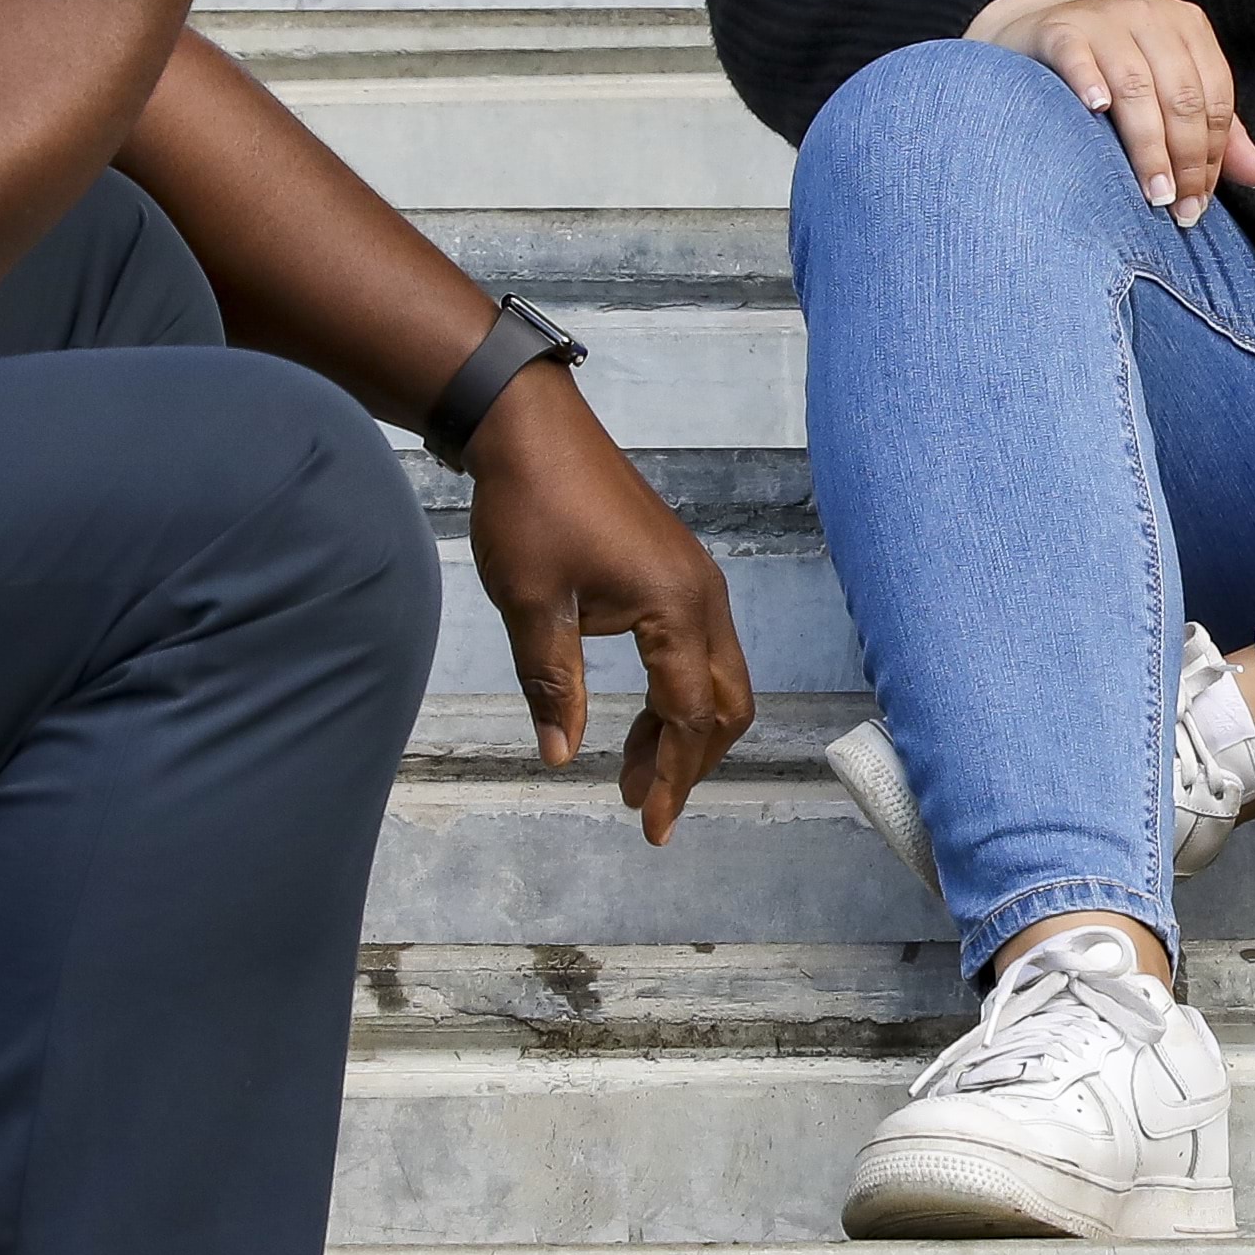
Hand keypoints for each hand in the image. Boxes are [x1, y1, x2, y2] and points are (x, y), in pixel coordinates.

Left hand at [457, 364, 755, 841]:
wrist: (529, 426)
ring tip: (633, 774)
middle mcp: (704, 596)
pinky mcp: (677, 569)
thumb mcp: (533, 606)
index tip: (651, 828)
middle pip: (726, 703)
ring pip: (715, 676)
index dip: (675, 778)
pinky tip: (640, 713)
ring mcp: (695, 579)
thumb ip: (552, 686)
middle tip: (647, 807)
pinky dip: (677, 691)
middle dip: (694, 761)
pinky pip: (698, 647)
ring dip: (683, 729)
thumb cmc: (530, 509)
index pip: (690, 716)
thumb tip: (562, 756)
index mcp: (677, 608)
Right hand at [970, 0, 1254, 223]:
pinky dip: (1089, 83)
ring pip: (1137, 86)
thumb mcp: (1169, 91)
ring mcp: (1105, 19)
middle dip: (1185, 160)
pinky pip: (1079, 57)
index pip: (1215, 98)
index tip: (1198, 203)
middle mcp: (1152, 16)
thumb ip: (1215, 132)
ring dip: (1148, 146)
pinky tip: (1096, 111)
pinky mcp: (1061, 28)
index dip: (1212, 156)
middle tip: (1177, 209)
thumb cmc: (1115, 71)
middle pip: (1182, 96)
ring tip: (1152, 193)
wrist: (1041, 31)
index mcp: (1188, 28)